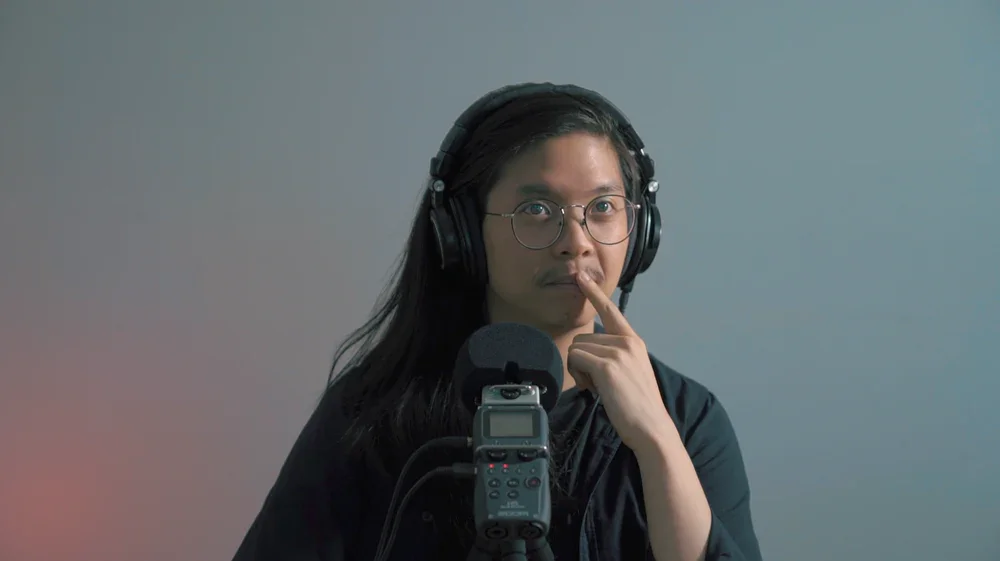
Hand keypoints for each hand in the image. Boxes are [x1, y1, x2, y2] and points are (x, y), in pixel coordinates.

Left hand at [568, 271, 674, 453]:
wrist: (651, 427)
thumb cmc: (638, 406)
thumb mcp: (630, 372)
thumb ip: (615, 356)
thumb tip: (589, 352)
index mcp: (633, 341)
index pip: (611, 311)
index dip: (593, 293)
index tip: (581, 277)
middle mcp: (627, 341)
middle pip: (582, 338)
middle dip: (582, 361)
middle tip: (595, 383)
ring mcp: (618, 352)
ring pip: (577, 349)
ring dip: (578, 370)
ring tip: (596, 388)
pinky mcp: (607, 366)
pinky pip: (576, 359)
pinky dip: (578, 375)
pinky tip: (592, 390)